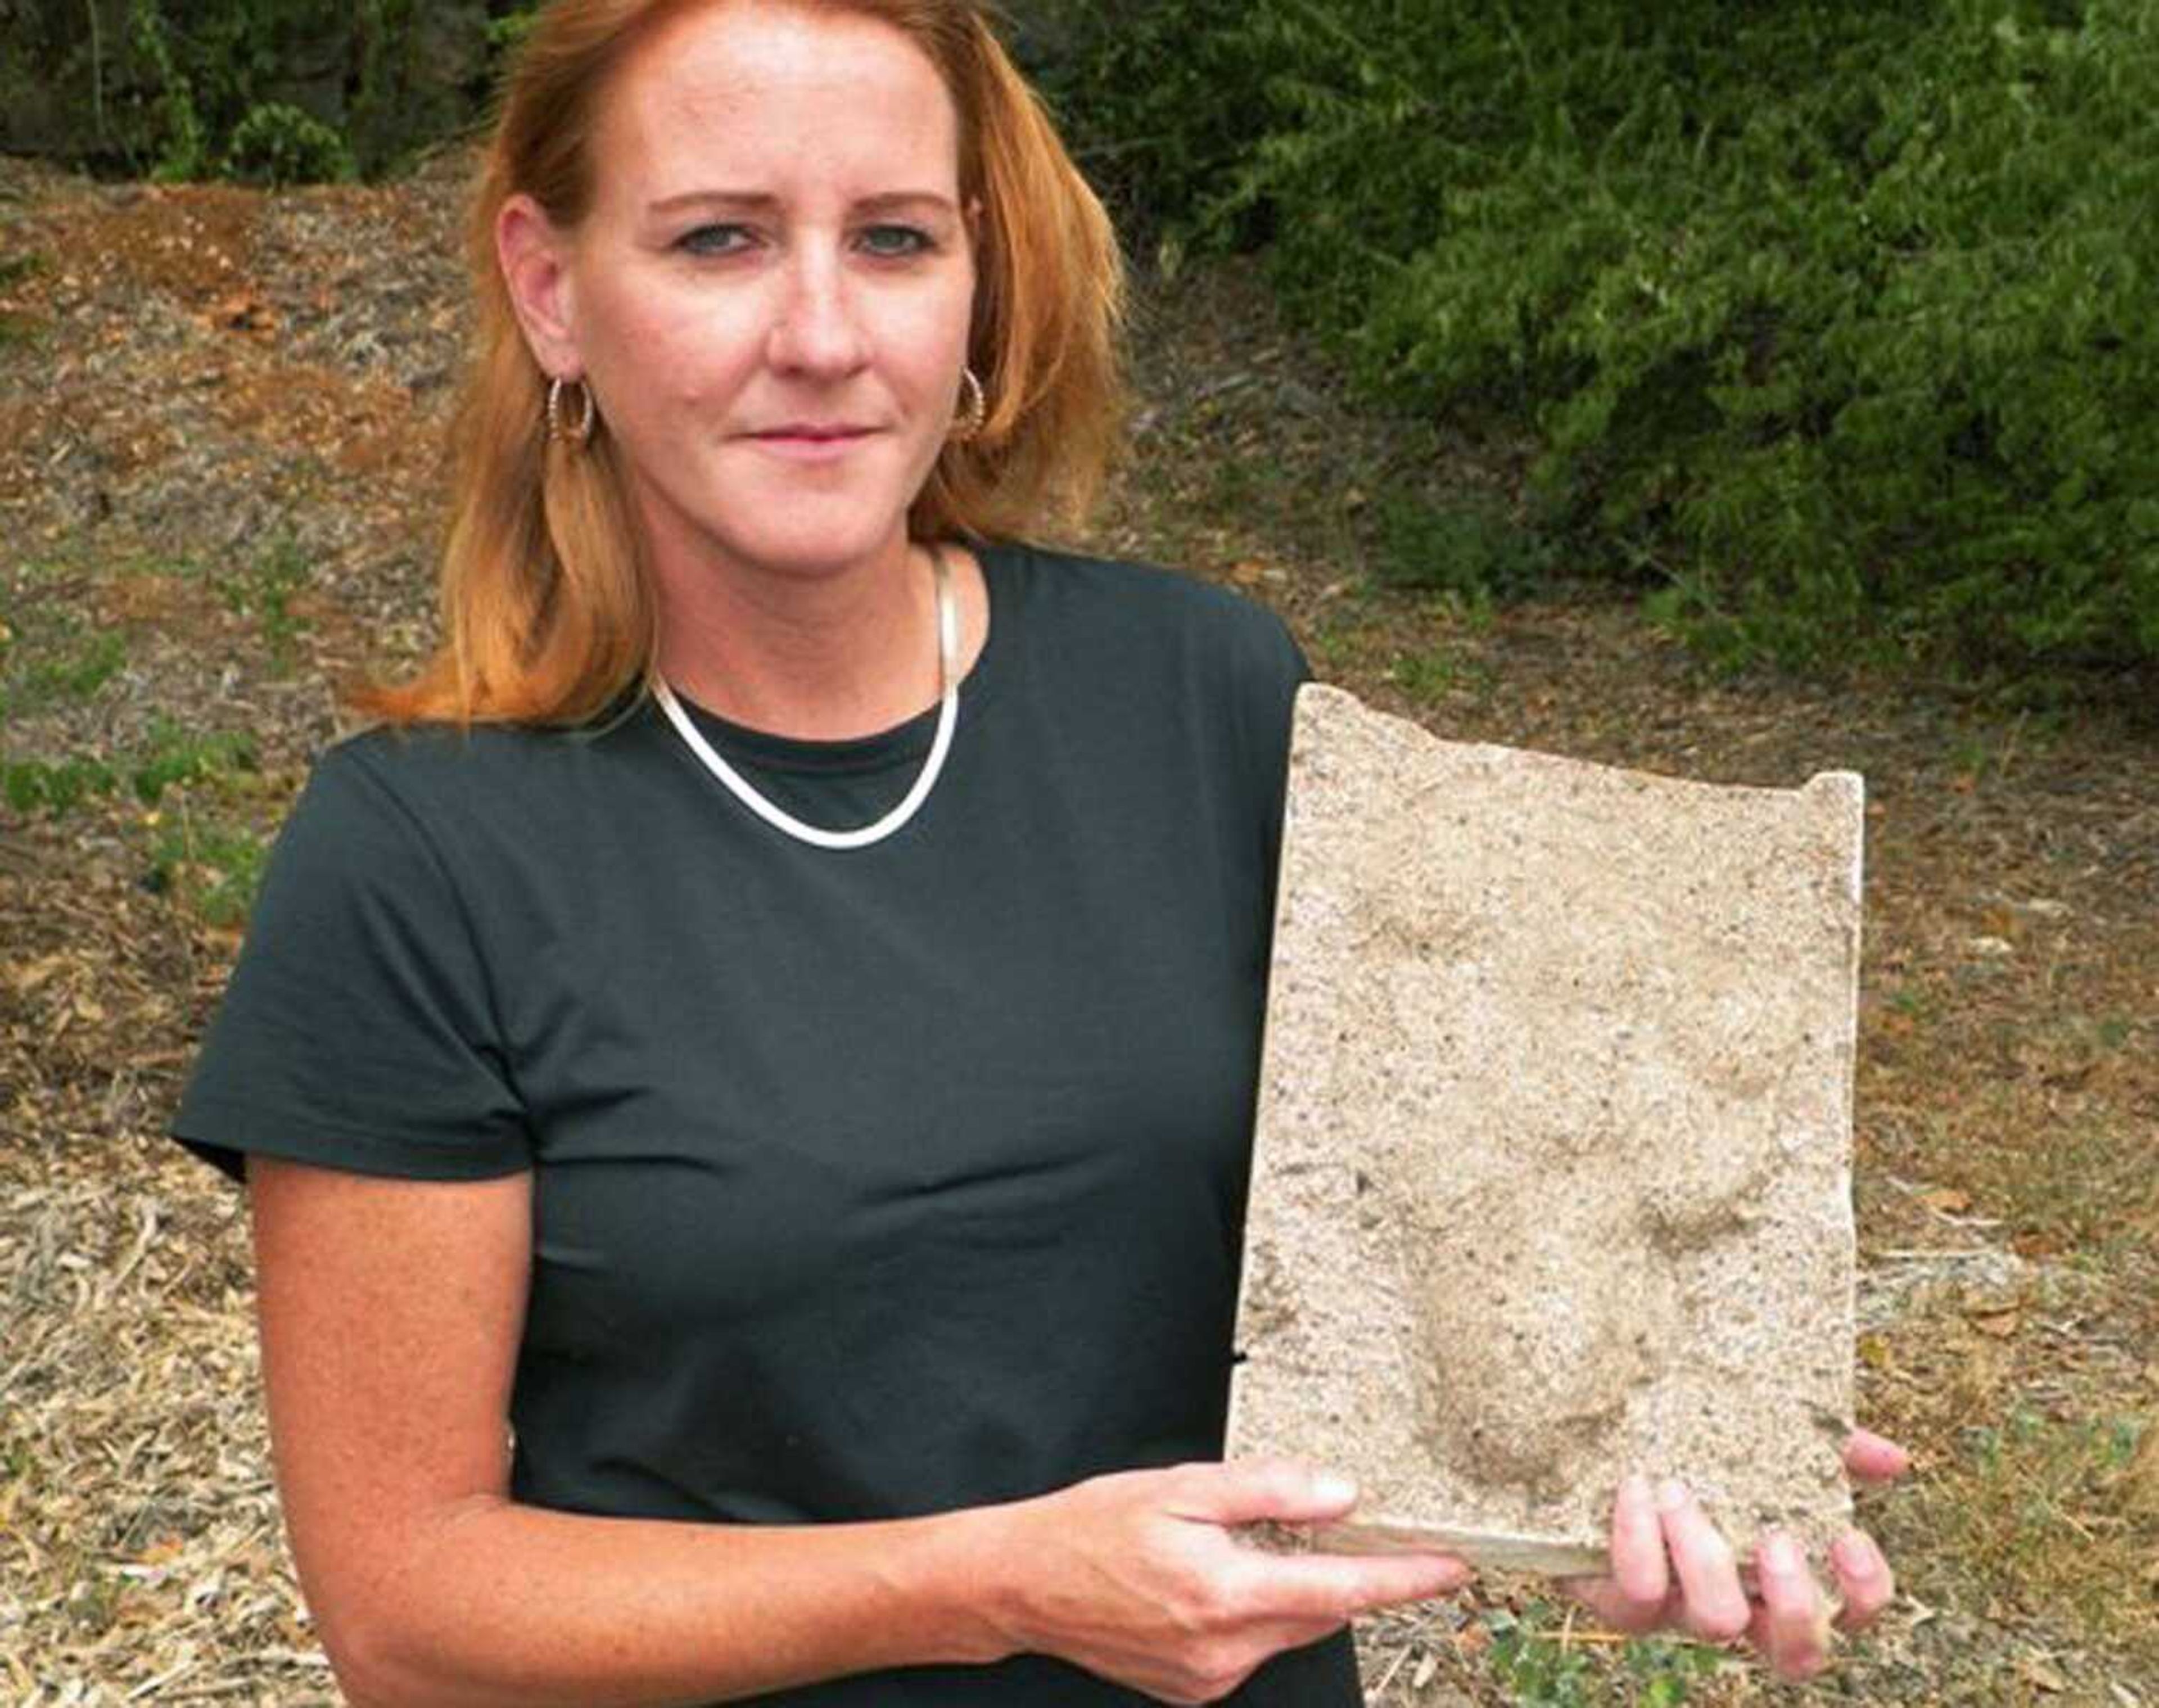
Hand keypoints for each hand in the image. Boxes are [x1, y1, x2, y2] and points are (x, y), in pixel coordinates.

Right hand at [986, 1458, 1466, 1704]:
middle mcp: (1222, 1648)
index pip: (1340, 1590)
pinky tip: (1211, 1584)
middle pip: (1317, 1613)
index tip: (1449, 1570)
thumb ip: (1269, 1490)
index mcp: (1224, 1592)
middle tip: (1331, 1530)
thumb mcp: (1181, 1487)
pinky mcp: (1192, 1690)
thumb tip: (1339, 1495)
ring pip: (1284, 1631)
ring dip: (1285, 1593)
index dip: (1402, 1579)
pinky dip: (1251, 1615)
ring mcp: (1207, 1678)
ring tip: (1234, 1551)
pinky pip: (1249, 1649)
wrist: (1023, 1583)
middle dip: (1337, 1576)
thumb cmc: (1093, 1528)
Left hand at [1564, 1429, 1908, 1679]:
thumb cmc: (1684, 1446)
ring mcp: (1677, 1609)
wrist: (1582, 1445)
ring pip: (1715, 1624)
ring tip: (1681, 1490)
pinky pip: (1635, 1596)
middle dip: (1796, 1603)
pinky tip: (1636, 1485)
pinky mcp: (1615, 1599)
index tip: (1848, 1538)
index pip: (1848, 1615)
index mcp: (1776, 1574)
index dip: (1863, 1595)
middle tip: (1775, 1538)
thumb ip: (1827, 1446)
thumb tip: (1896, 1459)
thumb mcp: (1758, 1435)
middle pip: (1797, 1656)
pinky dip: (1637, 1539)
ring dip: (1707, 1557)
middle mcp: (1736, 1604)